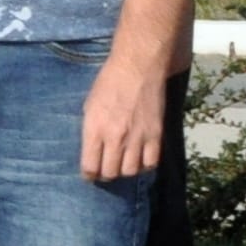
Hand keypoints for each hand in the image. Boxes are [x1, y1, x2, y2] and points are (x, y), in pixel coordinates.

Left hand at [83, 49, 170, 180]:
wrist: (137, 69)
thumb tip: (91, 150)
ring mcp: (137, 137)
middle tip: (105, 171)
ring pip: (130, 171)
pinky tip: (140, 159)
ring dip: (124, 171)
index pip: (90, 166)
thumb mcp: (89, 106)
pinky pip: (151, 162)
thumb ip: (91, 130)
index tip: (89, 175)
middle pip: (110, 172)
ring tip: (122, 165)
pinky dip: (145, 165)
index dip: (89, 175)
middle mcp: (115, 137)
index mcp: (94, 129)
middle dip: (105, 175)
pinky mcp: (156, 135)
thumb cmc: (107, 83)